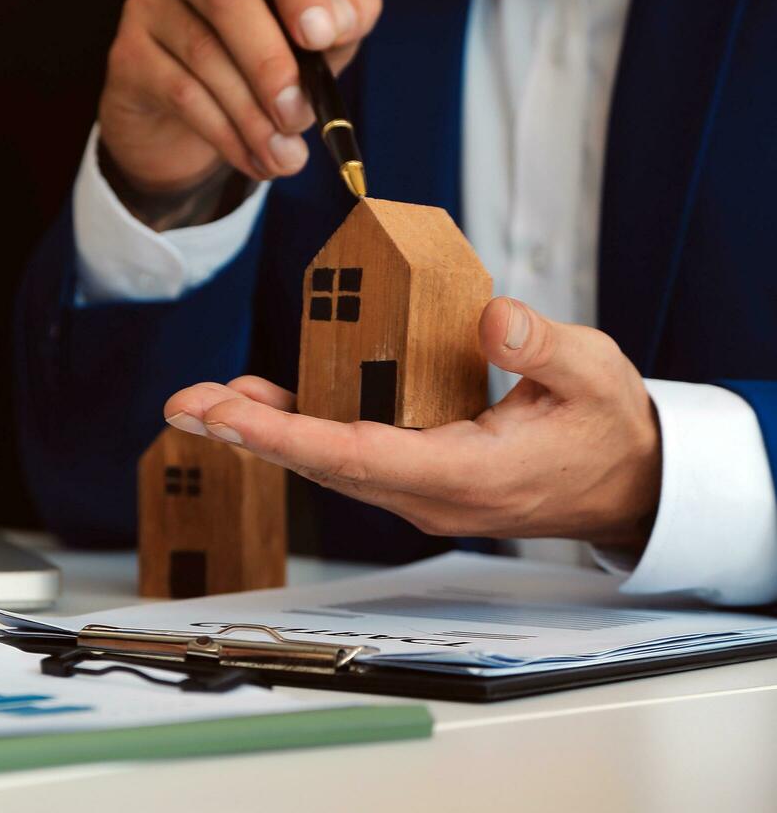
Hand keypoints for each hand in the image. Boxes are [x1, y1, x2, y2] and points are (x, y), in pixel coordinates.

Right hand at [100, 0, 381, 200]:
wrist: (185, 115)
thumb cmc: (259, 57)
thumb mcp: (315, 36)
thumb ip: (343, 17)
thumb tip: (337, 21)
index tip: (322, 36)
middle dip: (271, 65)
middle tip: (299, 117)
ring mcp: (148, 4)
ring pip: (205, 56)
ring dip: (252, 115)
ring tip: (286, 157)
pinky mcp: (127, 55)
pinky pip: (181, 94)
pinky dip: (226, 135)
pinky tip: (255, 159)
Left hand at [163, 298, 662, 546]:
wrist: (626, 482)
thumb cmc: (607, 429)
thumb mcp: (595, 375)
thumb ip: (545, 347)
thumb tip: (492, 318)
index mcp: (468, 475)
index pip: (361, 456)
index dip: (289, 435)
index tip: (230, 417)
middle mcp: (428, 494)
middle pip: (323, 465)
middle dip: (249, 433)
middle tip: (186, 403)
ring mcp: (416, 490)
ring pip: (325, 462)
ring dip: (261, 431)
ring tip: (202, 400)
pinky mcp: (411, 475)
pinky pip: (343, 453)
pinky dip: (296, 427)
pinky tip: (257, 401)